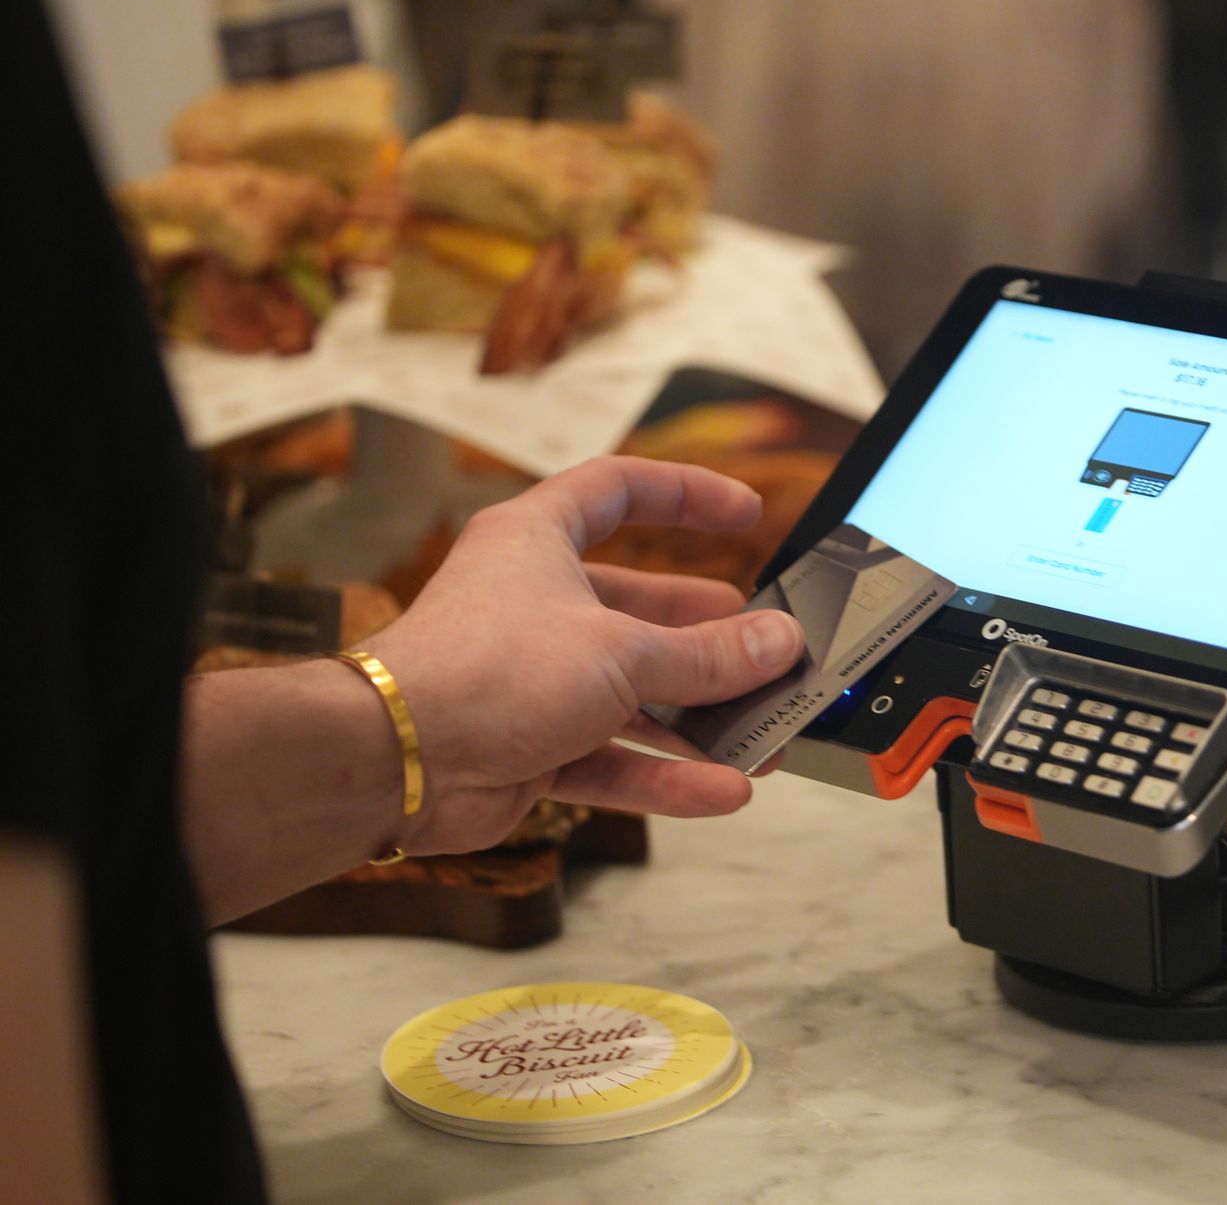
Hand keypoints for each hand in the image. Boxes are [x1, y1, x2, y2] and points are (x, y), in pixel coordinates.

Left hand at [360, 456, 803, 854]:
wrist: (395, 762)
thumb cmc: (482, 673)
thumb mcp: (622, 652)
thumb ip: (709, 654)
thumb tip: (778, 642)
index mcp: (537, 542)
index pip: (619, 490)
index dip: (684, 494)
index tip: (744, 511)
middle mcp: (534, 604)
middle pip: (640, 609)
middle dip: (709, 637)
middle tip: (766, 651)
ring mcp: (532, 680)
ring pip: (634, 695)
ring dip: (699, 720)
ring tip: (763, 738)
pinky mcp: (530, 747)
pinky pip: (613, 758)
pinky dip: (665, 775)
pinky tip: (721, 789)